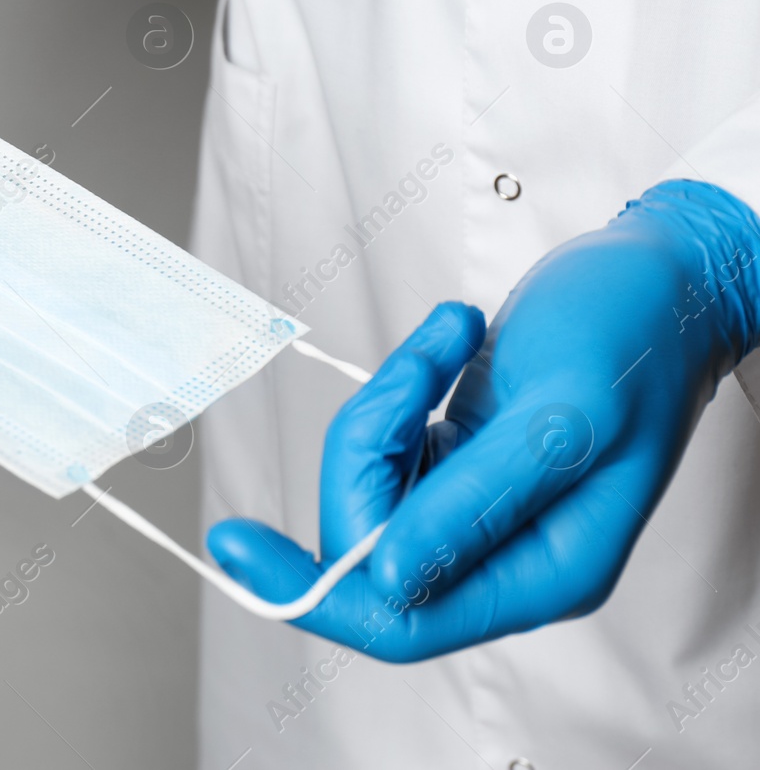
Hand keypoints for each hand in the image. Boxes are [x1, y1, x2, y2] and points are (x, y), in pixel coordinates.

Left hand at [208, 180, 759, 660]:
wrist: (659, 276)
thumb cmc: (633, 335)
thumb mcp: (559, 418)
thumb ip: (476, 502)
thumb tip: (388, 576)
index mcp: (546, 571)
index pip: (404, 622)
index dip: (313, 594)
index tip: (238, 550)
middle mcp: (506, 554)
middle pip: (370, 544)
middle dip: (367, 450)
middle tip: (413, 372)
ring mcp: (477, 509)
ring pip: (369, 487)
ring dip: (388, 404)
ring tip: (449, 341)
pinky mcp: (456, 462)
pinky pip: (384, 443)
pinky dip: (399, 386)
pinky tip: (452, 343)